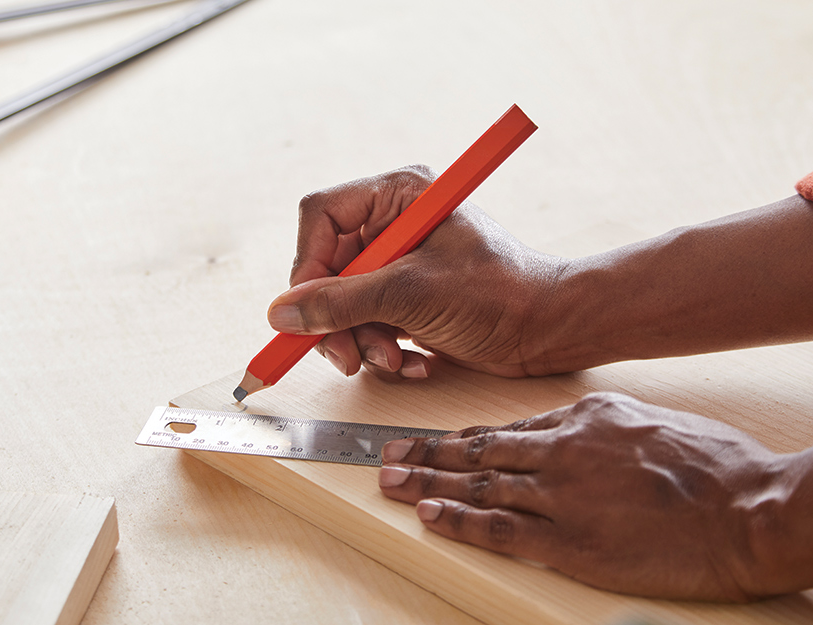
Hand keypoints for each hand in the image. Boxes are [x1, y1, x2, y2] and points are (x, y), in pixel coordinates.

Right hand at [267, 166, 565, 378]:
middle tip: (346, 356)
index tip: (309, 309)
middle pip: (325, 269)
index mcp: (397, 195)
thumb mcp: (411, 294)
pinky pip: (366, 325)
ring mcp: (398, 265)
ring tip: (392, 359)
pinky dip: (380, 350)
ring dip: (360, 341)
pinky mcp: (405, 300)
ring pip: (341, 304)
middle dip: (335, 319)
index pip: (321, 217)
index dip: (307, 265)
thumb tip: (282, 312)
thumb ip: (341, 302)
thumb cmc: (499, 293)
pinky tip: (411, 361)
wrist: (550, 330)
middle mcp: (392, 224)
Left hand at [378, 392, 812, 600]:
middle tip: (387, 454)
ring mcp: (562, 496)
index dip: (459, 437)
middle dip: (426, 453)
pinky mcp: (571, 541)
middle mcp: (561, 452)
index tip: (430, 439)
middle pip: (477, 452)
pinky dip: (460, 521)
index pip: (504, 429)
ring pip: (479, 487)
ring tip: (393, 483)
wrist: (748, 508)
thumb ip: (595, 424)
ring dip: (429, 484)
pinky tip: (432, 515)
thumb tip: (563, 426)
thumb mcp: (645, 419)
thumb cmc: (710, 465)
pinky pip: (501, 529)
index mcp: (581, 420)